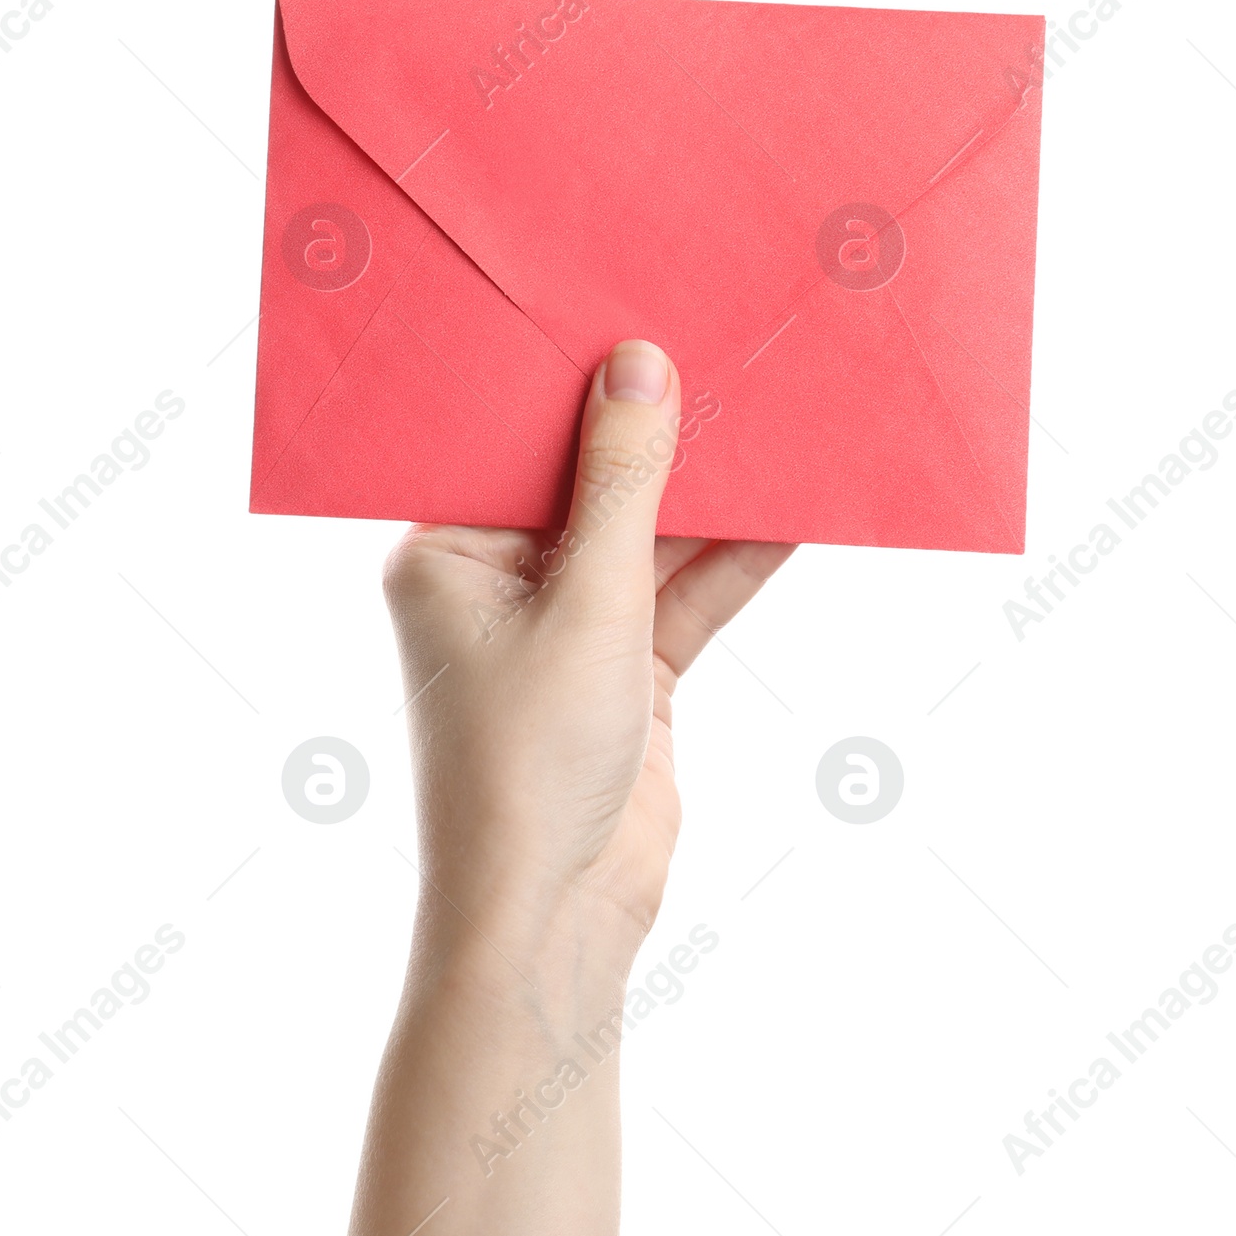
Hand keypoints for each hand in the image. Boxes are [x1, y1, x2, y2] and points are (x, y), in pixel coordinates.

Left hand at [383, 339, 794, 964]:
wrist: (559, 916)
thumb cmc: (531, 762)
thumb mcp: (588, 601)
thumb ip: (623, 485)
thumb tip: (640, 367)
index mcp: (442, 555)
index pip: (510, 444)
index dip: (574, 386)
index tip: (635, 319)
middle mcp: (496, 582)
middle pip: (587, 485)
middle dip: (656, 437)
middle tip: (722, 354)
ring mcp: (565, 627)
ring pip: (646, 539)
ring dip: (707, 497)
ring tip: (778, 418)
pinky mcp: (625, 669)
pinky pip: (682, 596)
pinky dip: (732, 563)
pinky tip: (792, 513)